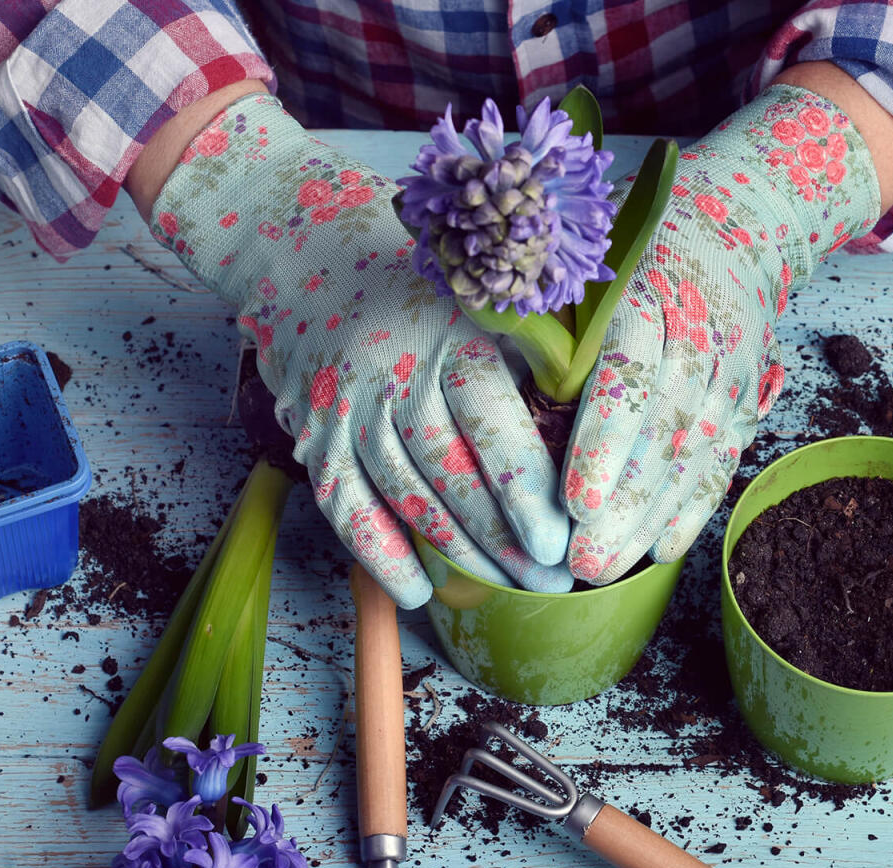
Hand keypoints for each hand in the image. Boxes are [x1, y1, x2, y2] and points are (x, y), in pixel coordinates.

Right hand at [149, 94, 570, 606]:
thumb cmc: (418, 278)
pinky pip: (345, 509)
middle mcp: (391, 374)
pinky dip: (380, 556)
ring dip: (458, 554)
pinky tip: (419, 593)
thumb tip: (594, 428)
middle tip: (553, 583)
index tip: (562, 540)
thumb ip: (533, 354)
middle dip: (503, 538)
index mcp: (447, 334)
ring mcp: (346, 411)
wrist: (297, 249)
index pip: (489, 424)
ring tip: (509, 590)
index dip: (525, 490)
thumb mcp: (482, 293)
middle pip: (450, 474)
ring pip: (405, 499)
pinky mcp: (312, 436)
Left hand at [562, 84, 883, 582]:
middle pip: (665, 426)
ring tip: (604, 568)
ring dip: (652, 517)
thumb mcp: (586, 261)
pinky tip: (661, 550)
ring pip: (695, 451)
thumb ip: (546, 314)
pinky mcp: (747, 397)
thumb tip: (484, 365)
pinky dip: (694, 507)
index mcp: (646, 289)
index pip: (629, 370)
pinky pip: (723, 459)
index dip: (605, 439)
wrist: (737, 227)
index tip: (575, 499)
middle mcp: (698, 330)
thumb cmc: (629, 251)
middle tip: (581, 560)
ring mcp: (730, 368)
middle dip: (625, 501)